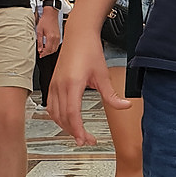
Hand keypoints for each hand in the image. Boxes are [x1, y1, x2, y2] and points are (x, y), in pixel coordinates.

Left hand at [36, 7, 61, 56]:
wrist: (51, 14)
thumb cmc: (45, 20)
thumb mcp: (39, 31)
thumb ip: (39, 41)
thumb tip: (39, 49)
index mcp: (51, 37)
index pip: (48, 49)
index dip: (43, 53)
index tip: (40, 55)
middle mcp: (56, 38)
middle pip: (52, 50)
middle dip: (47, 53)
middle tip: (41, 54)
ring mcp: (59, 37)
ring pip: (55, 48)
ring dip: (50, 51)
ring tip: (44, 51)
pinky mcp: (59, 36)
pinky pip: (57, 45)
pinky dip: (53, 47)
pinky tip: (49, 46)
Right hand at [48, 18, 128, 145]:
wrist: (79, 35)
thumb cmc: (89, 50)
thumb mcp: (103, 74)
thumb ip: (112, 94)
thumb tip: (124, 106)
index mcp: (72, 84)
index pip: (72, 114)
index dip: (78, 130)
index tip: (86, 139)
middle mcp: (60, 86)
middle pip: (63, 117)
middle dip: (74, 132)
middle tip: (87, 140)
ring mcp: (54, 85)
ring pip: (54, 113)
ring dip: (65, 126)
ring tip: (77, 133)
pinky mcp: (52, 83)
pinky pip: (51, 105)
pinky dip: (57, 116)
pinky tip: (66, 120)